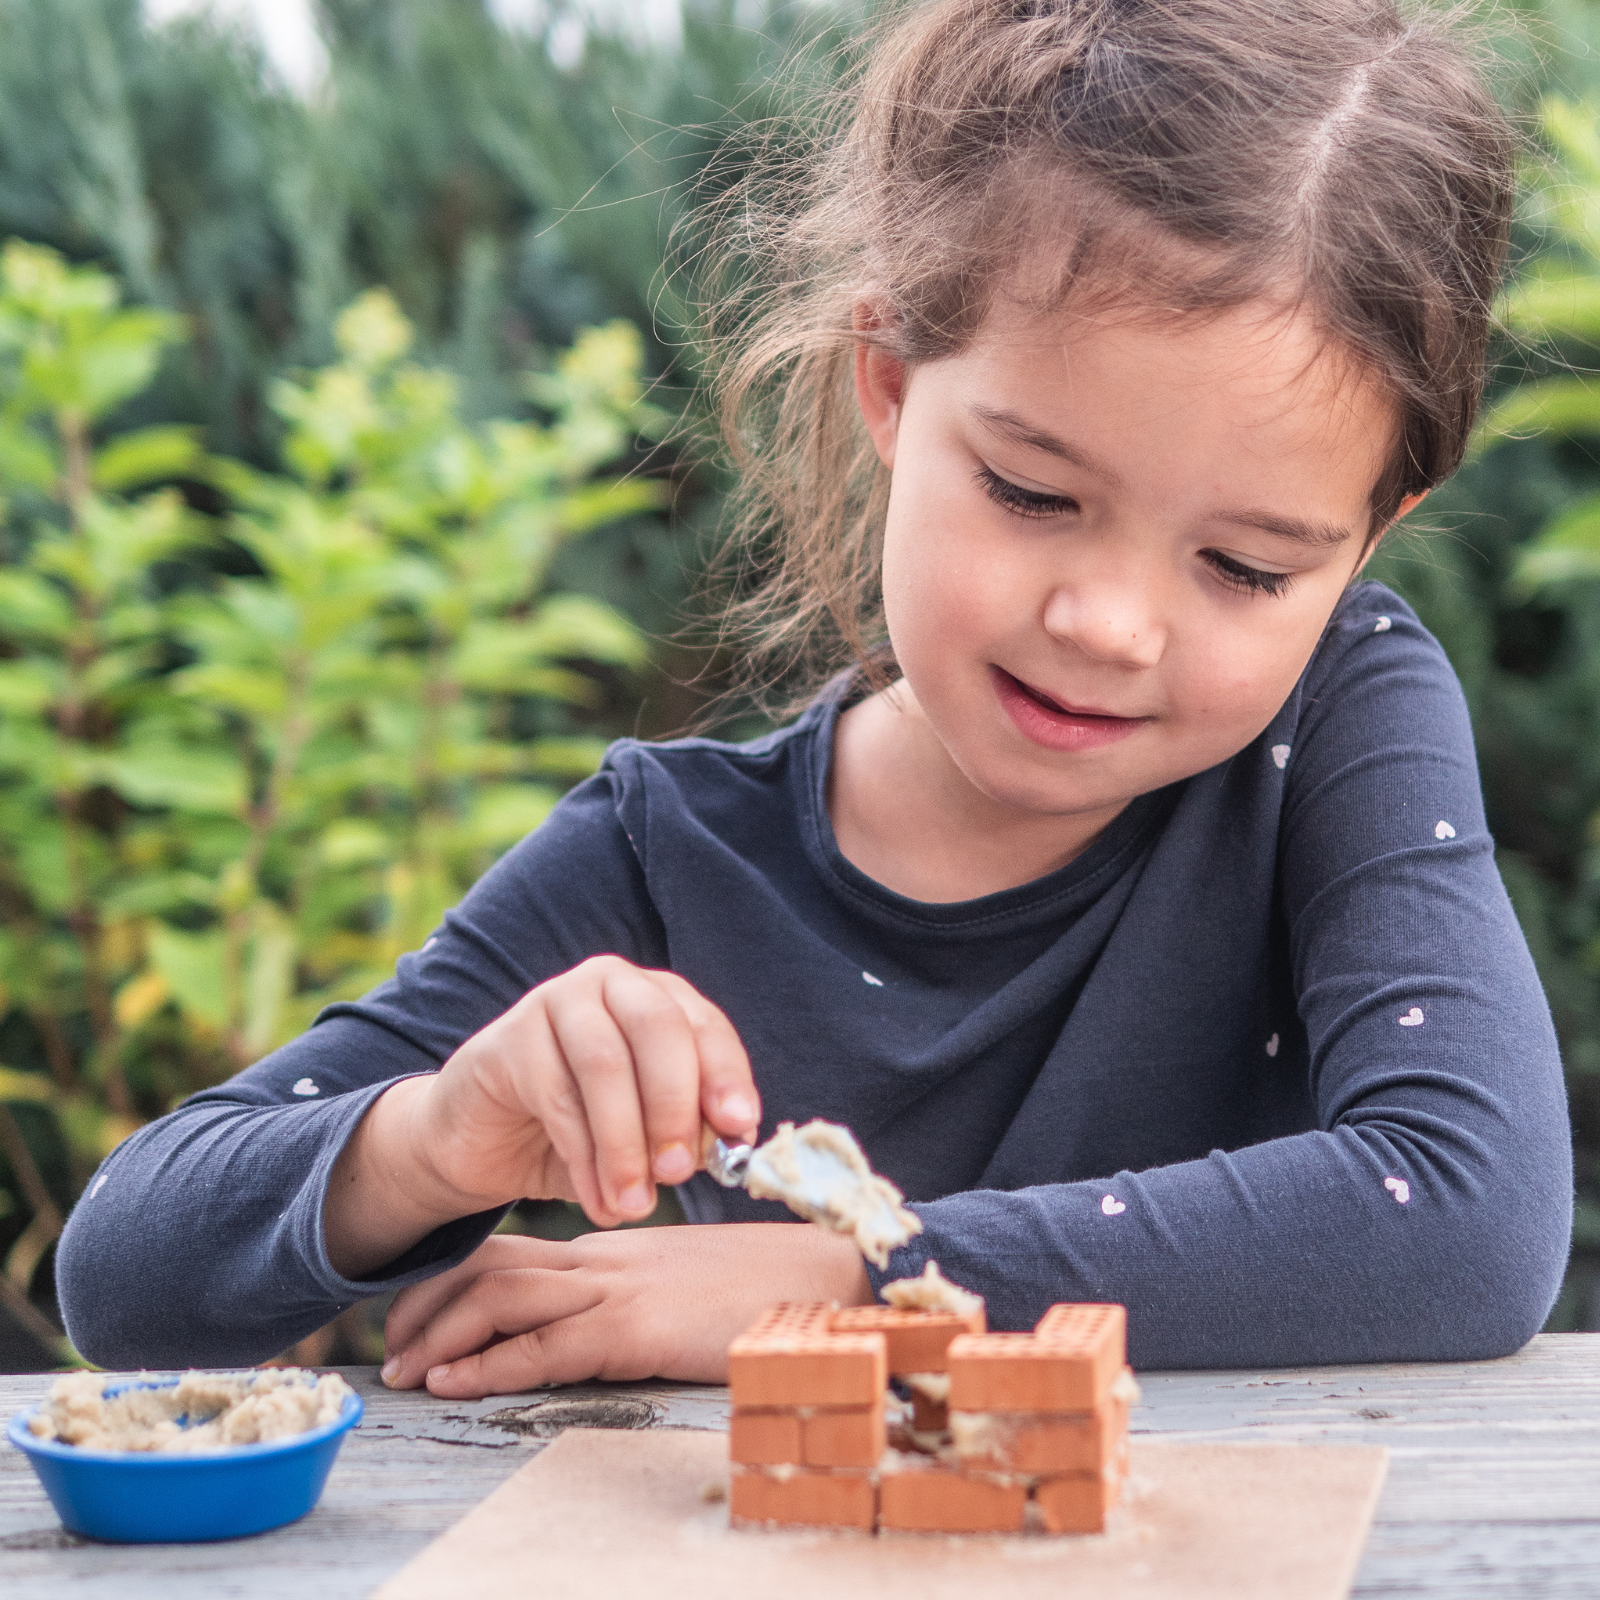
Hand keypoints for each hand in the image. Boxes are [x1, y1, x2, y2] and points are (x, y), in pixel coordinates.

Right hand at [324, 956, 760, 1277]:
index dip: (726, 1074)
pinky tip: (595, 1200)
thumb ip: (686, 1130)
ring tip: (635, 1203)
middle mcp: (610, 984)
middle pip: (658, 1029)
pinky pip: (556, 1096)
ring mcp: (555, 1002)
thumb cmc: (581, 1131)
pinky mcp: (508, 1039)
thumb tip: (729, 1144)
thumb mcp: (645, 1133)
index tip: (738, 1126)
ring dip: (626, 1143)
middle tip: (679, 1172)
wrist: (484, 1140)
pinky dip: (584, 1157)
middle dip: (675, 1104)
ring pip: (605, 1065)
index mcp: (657, 997)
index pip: (704, 1025)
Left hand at [379, 1223, 873, 1397]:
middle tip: (392, 1350)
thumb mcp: (687, 1281)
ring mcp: (619, 1289)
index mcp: (614, 1246)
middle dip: (429, 1305)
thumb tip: (605, 1323)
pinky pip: (546, 1346)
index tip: (419, 1314)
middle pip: (492, 1264)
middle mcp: (605, 1257)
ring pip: (503, 1297)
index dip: (454, 1278)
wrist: (825, 1275)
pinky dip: (491, 1365)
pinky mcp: (636, 1328)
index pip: (513, 1249)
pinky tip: (457, 1384)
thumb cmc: (765, 1286)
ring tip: (406, 1374)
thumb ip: (641, 1291)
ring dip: (443, 1335)